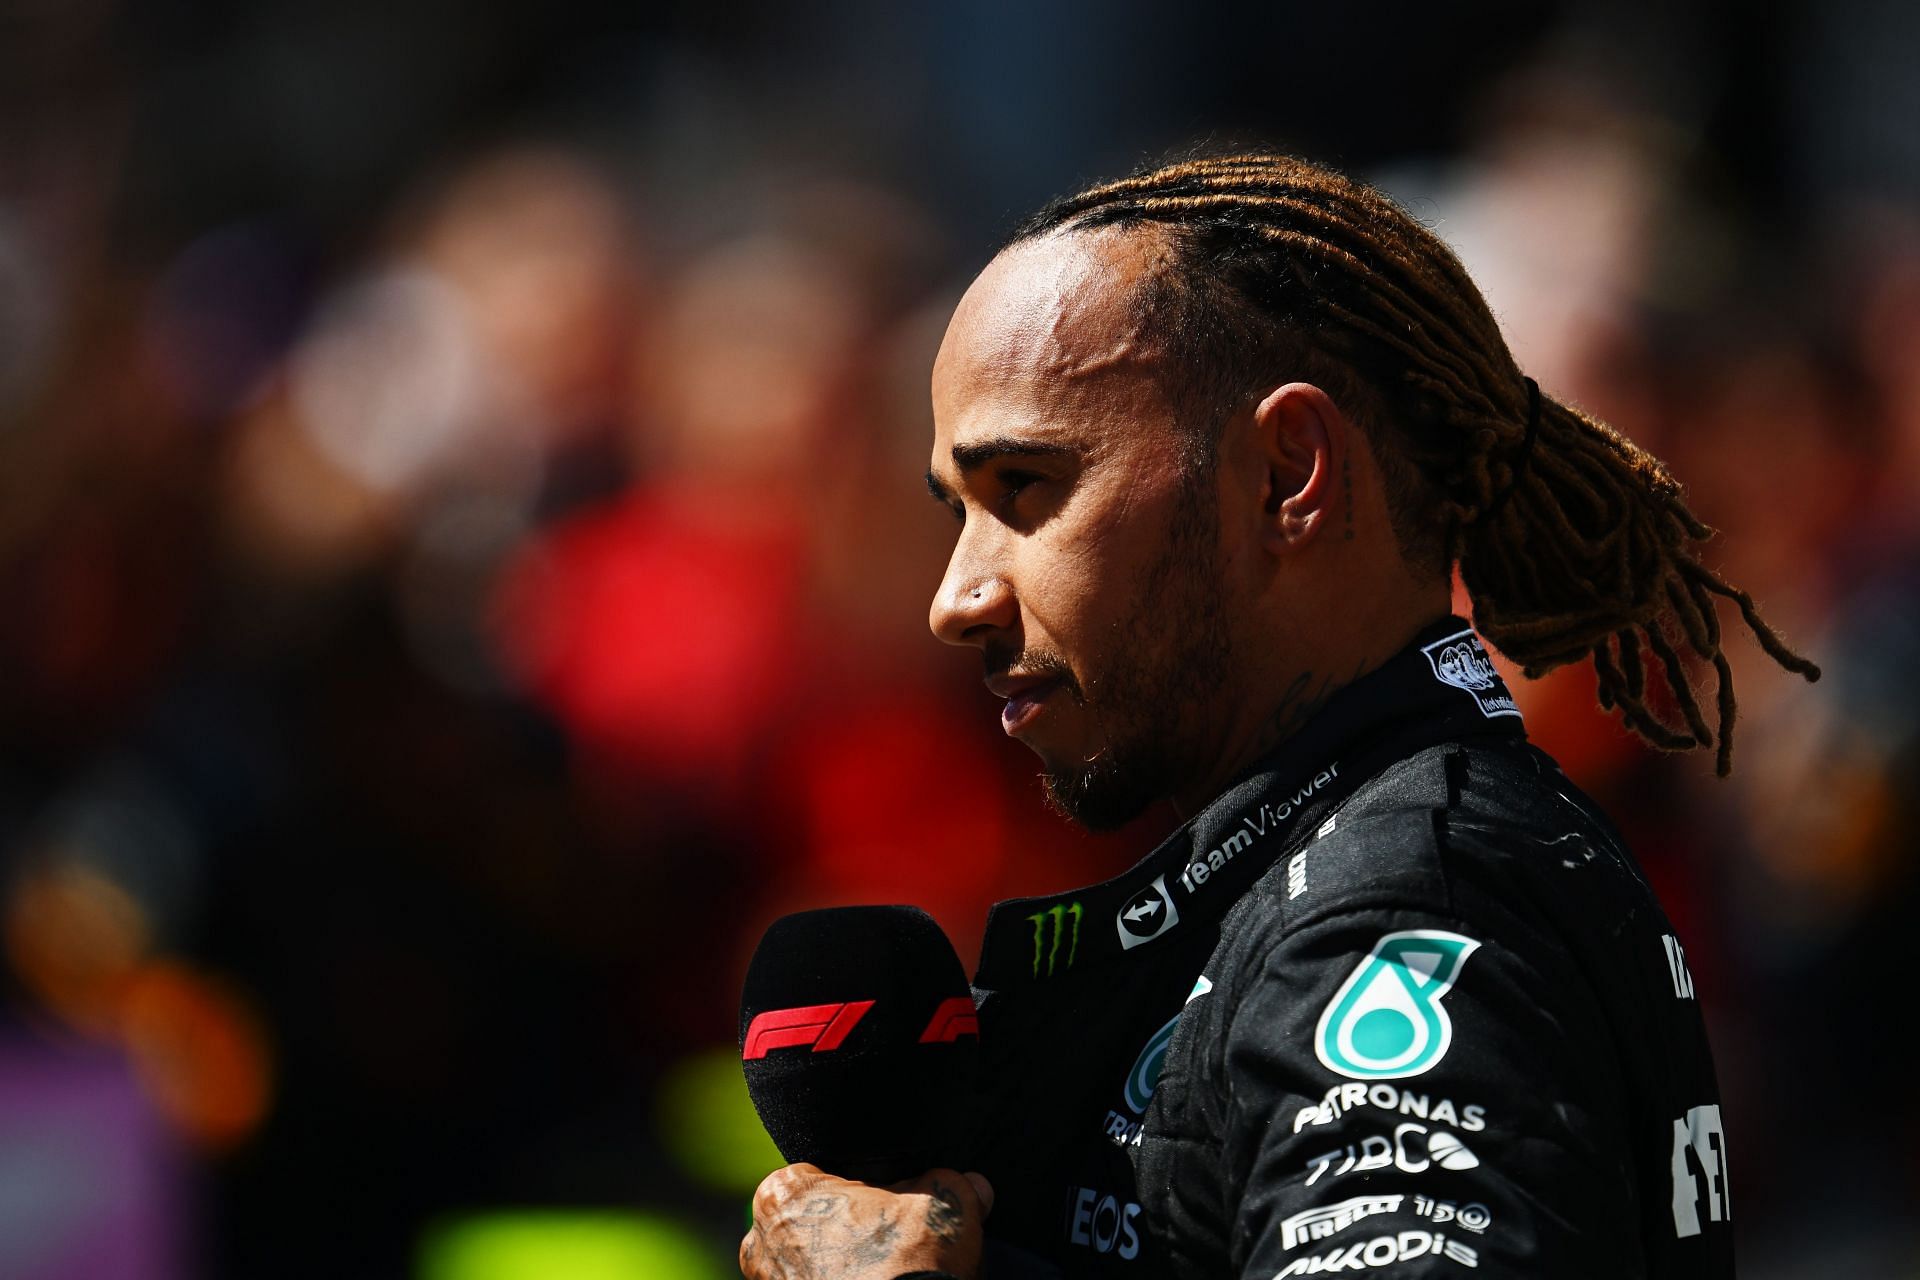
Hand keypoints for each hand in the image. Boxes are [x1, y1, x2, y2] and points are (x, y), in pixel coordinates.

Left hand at [739, 1164, 993, 1279]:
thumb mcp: (945, 1203)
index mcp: (785, 1193)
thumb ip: (951, 1184)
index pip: (820, 1175)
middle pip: (808, 1223)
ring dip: (838, 1268)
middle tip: (886, 1245)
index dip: (860, 1191)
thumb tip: (974, 1187)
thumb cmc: (913, 1262)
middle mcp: (763, 1242)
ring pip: (806, 1266)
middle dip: (843, 1232)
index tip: (886, 1208)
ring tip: (883, 1274)